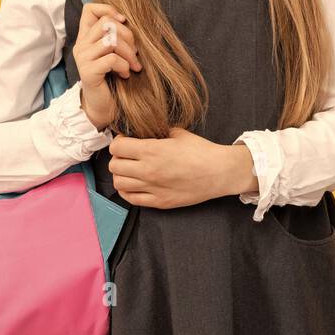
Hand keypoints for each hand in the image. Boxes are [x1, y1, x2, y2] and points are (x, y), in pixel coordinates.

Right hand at [74, 3, 141, 130]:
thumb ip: (117, 36)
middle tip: (135, 53)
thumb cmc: (113, 78)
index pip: (89, 9)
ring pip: (111, 40)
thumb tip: (129, 21)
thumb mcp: (115, 53)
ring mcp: (83, 58)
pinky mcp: (88, 71)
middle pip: (106, 23)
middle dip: (128, 35)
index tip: (123, 22)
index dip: (108, 9)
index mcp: (86, 37)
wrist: (103, 106)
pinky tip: (125, 74)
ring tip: (133, 65)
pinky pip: (111, 59)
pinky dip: (124, 66)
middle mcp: (81, 45)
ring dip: (128, 53)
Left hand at [107, 127, 240, 208]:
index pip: (116, 147)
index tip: (125, 142)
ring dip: (122, 175)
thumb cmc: (202, 152)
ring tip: (130, 170)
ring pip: (119, 183)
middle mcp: (148, 170)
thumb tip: (145, 132)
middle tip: (127, 156)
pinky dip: (128, 191)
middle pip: (114, 166)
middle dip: (118, 158)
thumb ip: (158, 132)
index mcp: (152, 150)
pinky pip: (131, 199)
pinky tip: (135, 184)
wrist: (220, 172)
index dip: (119, 142)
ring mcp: (152, 188)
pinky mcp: (159, 202)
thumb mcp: (179, 133)